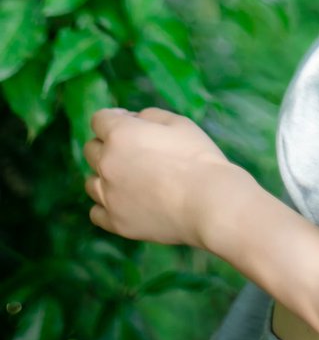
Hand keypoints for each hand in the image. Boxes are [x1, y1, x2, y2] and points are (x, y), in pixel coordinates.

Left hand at [84, 107, 230, 245]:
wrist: (207, 202)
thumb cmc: (197, 156)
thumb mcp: (178, 122)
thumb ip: (149, 116)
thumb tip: (134, 121)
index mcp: (120, 134)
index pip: (99, 119)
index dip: (115, 117)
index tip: (129, 122)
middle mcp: (107, 164)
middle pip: (90, 149)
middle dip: (107, 144)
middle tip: (132, 150)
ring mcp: (108, 196)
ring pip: (90, 182)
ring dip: (104, 175)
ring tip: (128, 178)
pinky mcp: (116, 222)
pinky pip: (96, 212)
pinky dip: (106, 205)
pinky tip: (124, 201)